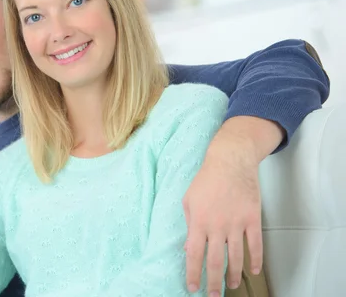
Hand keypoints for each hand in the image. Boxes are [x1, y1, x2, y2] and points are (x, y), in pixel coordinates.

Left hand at [182, 116, 282, 295]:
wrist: (230, 161)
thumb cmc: (206, 179)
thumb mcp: (189, 200)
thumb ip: (189, 225)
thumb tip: (190, 248)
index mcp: (199, 222)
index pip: (194, 254)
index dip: (193, 273)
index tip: (192, 287)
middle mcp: (217, 226)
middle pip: (216, 261)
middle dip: (213, 282)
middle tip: (212, 296)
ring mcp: (237, 223)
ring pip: (237, 256)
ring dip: (234, 274)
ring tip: (232, 286)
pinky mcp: (253, 218)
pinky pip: (256, 244)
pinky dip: (255, 260)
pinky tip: (253, 271)